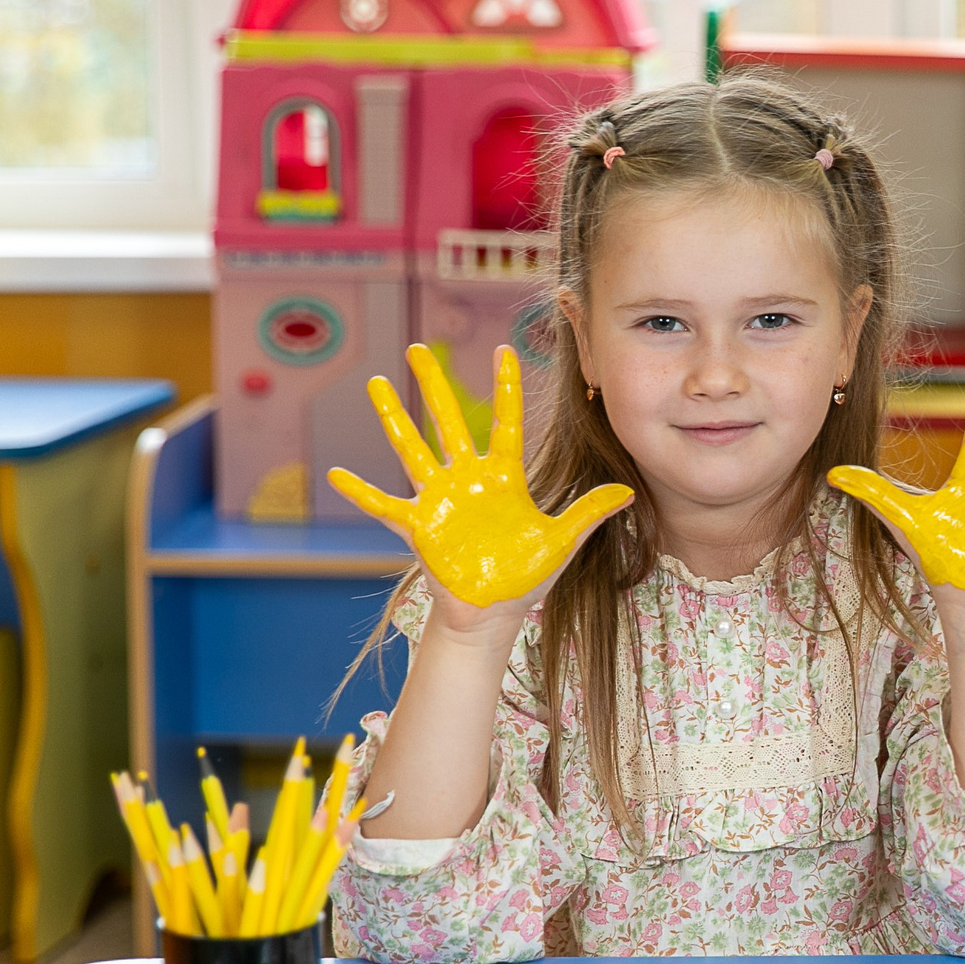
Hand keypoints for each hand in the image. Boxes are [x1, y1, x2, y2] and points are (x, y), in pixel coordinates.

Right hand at [328, 343, 632, 609]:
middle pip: (448, 422)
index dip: (504, 388)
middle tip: (420, 349)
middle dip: (435, 386)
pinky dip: (360, 492)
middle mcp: (467, 479)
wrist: (494, 615)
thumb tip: (630, 492)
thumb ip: (588, 514)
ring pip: (411, 449)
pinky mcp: (418, 527)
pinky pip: (384, 506)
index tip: (504, 349)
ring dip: (393, 418)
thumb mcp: (562, 542)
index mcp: (503, 477)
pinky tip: (334, 475)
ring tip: (375, 383)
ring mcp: (439, 500)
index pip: (504, 422)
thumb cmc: (526, 577)